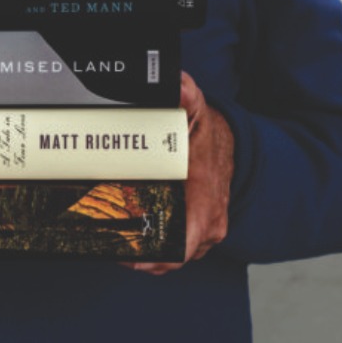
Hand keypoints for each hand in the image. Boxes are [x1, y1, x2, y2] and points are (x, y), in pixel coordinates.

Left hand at [127, 71, 232, 274]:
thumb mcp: (196, 111)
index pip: (183, 247)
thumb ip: (186, 95)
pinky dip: (158, 248)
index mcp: (205, 203)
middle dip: (142, 258)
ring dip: (149, 255)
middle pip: (173, 258)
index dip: (156, 258)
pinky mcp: (199, 231)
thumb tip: (177, 83)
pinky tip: (134, 240)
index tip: (130, 257)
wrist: (230, 144)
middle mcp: (209, 224)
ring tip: (116, 247)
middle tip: (111, 249)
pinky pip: (177, 249)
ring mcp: (206, 230)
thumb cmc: (209, 135)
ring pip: (174, 257)